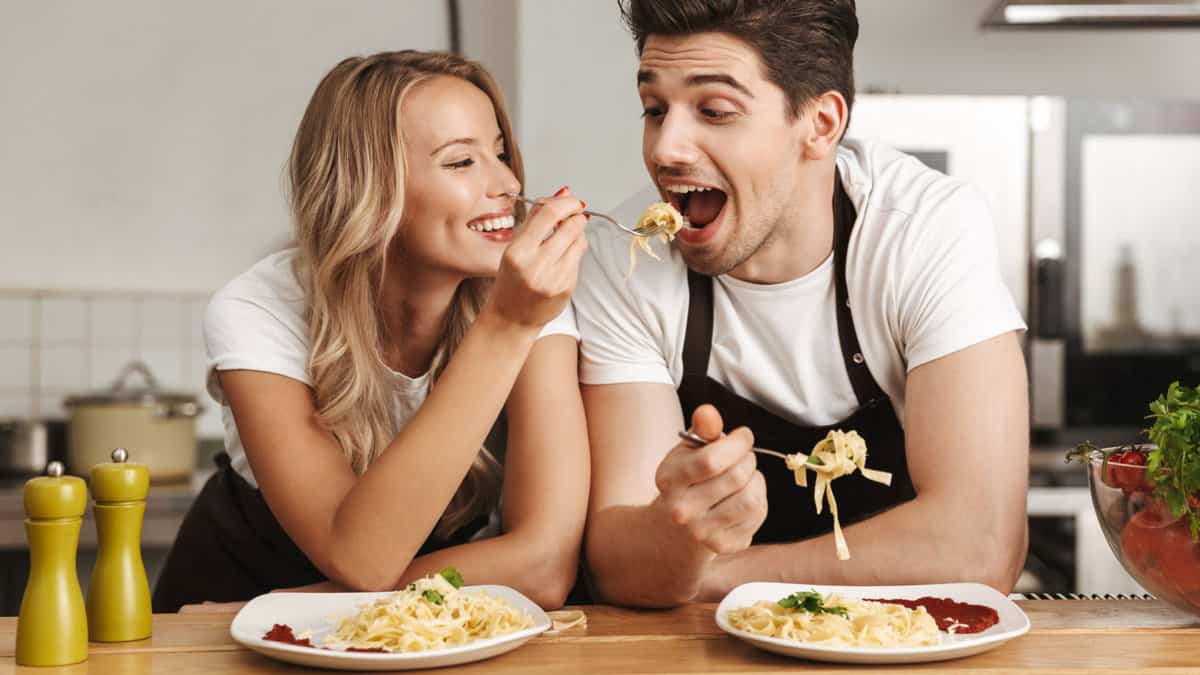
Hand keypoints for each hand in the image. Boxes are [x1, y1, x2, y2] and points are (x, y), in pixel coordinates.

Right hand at [485, 186, 587, 327]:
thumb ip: (535, 219)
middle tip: (577, 215)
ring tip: (568, 238)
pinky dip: (574, 255)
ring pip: (579, 243)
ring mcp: (554, 279)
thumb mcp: (514, 247)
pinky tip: (562, 260)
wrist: (511, 317)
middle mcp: (536, 266)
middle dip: (577, 217)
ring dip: (578, 234)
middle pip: (569, 227)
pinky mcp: (566, 289)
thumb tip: (561, 193)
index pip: (548, 215)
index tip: (573, 200)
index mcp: (518, 252)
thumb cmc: (511, 280)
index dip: (566, 203)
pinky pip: (578, 261)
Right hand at [652, 404, 766, 557]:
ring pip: (751, 499)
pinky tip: (745, 495)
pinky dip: (759, 500)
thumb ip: (701, 430)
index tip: (744, 436)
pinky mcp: (722, 546)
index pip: (711, 460)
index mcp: (669, 480)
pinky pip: (757, 516)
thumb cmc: (687, 480)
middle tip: (745, 456)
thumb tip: (708, 412)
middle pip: (735, 477)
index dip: (736, 443)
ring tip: (747, 475)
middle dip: (748, 459)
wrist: (673, 529)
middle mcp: (682, 510)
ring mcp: (702, 532)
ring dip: (757, 480)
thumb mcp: (687, 452)